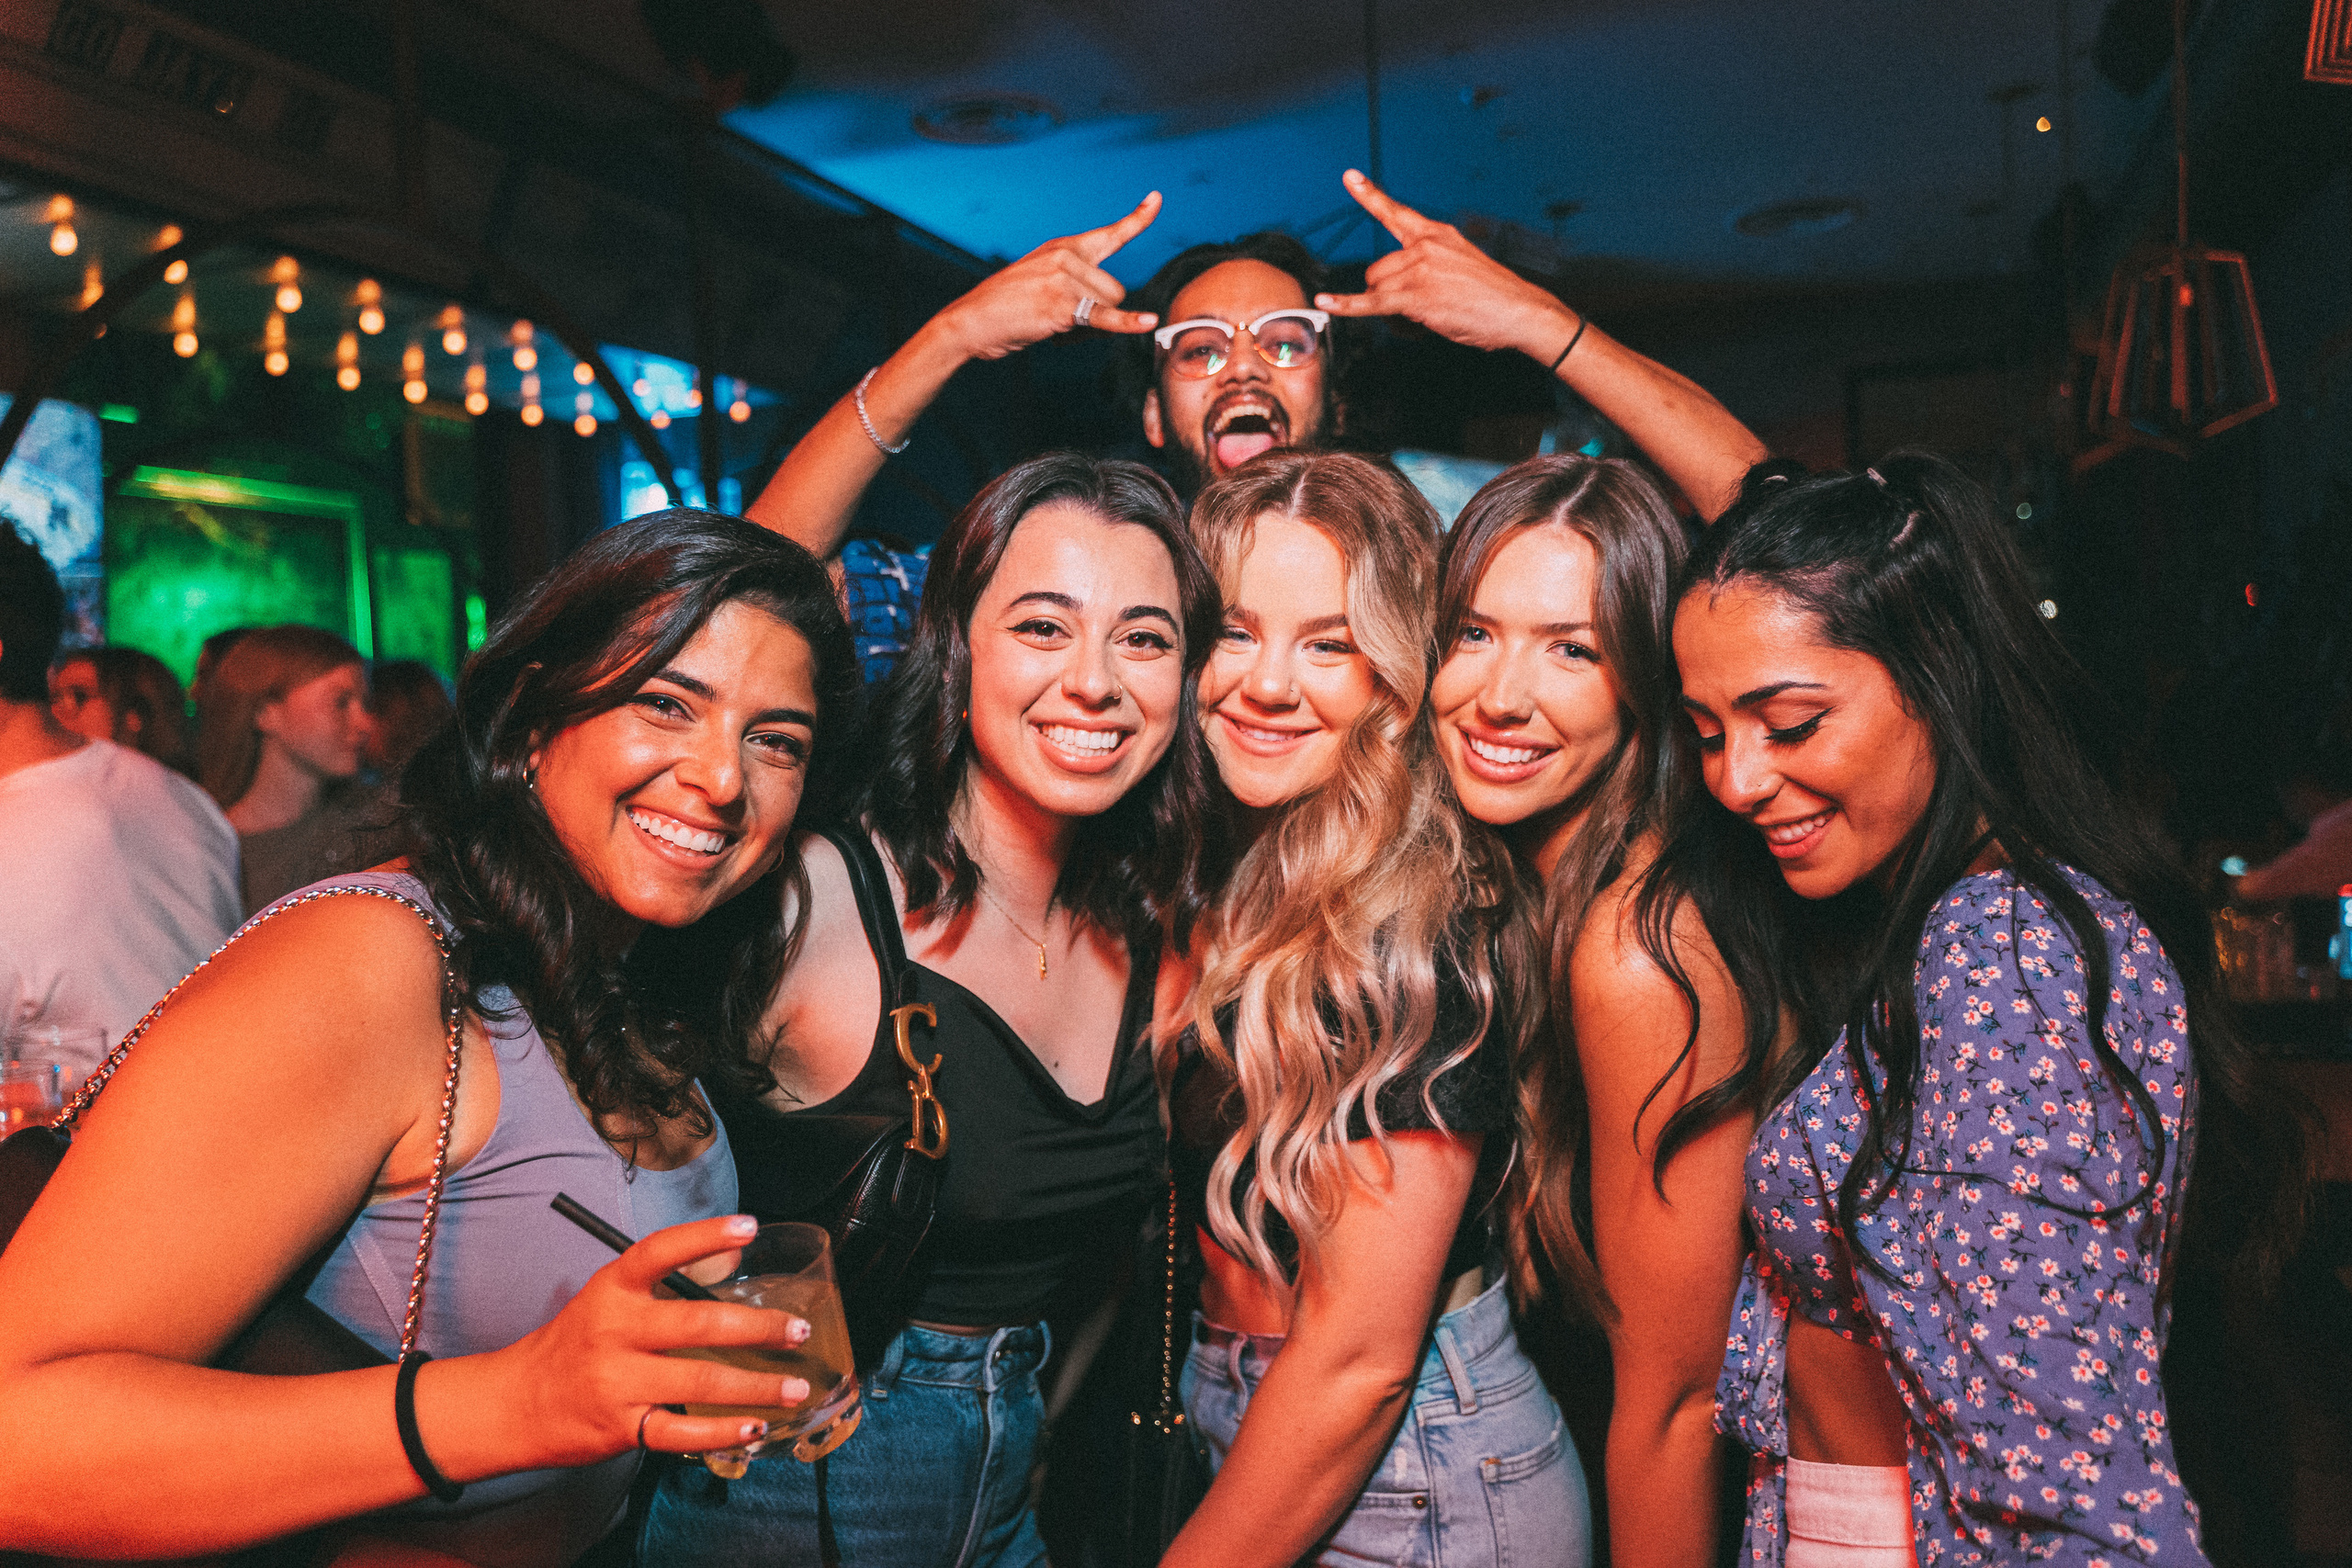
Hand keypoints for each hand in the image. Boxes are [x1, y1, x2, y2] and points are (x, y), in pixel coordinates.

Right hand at [493, 1215, 817, 1466]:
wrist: (514, 1403)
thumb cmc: (574, 1345)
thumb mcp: (606, 1299)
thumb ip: (661, 1287)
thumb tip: (734, 1268)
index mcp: (612, 1289)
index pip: (660, 1251)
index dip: (705, 1236)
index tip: (749, 1227)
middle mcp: (616, 1330)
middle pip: (699, 1322)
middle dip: (760, 1327)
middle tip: (797, 1330)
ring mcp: (618, 1381)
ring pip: (702, 1380)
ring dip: (758, 1386)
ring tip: (795, 1387)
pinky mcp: (622, 1427)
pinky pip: (683, 1430)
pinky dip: (724, 1431)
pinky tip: (755, 1427)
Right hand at [936, 192, 1163, 362]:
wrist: (969, 321)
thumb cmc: (1004, 308)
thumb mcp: (1040, 283)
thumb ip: (1075, 287)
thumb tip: (1109, 313)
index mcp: (1062, 248)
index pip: (1109, 233)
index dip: (1137, 218)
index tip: (1156, 198)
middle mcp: (1066, 257)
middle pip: (1116, 289)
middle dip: (1099, 312)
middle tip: (1061, 321)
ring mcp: (1064, 279)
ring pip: (1111, 307)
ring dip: (1090, 328)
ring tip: (1053, 326)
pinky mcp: (1062, 306)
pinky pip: (1105, 318)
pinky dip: (1127, 324)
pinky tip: (1148, 323)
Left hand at [1314, 170, 1580, 363]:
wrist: (1520, 311)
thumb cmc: (1495, 296)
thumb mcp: (1463, 265)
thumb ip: (1432, 265)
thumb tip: (1406, 286)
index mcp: (1437, 234)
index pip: (1396, 211)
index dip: (1369, 194)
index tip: (1349, 176)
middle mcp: (1426, 246)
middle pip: (1378, 268)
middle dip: (1387, 290)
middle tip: (1419, 306)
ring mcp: (1420, 270)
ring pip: (1377, 288)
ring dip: (1392, 309)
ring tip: (1426, 316)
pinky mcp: (1416, 296)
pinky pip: (1372, 302)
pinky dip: (1347, 305)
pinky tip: (1327, 303)